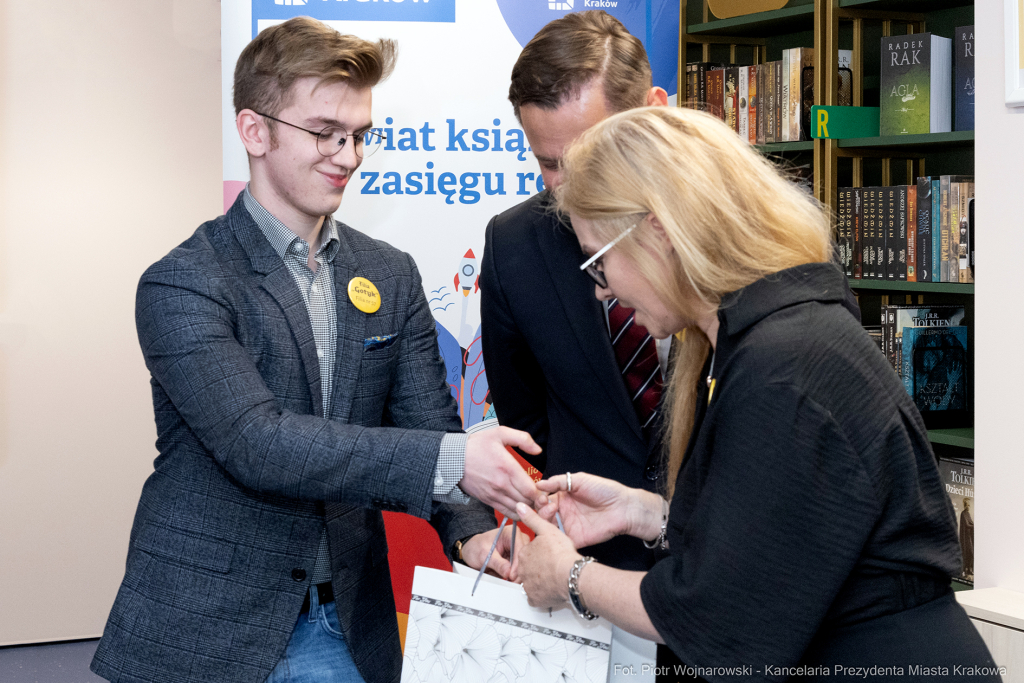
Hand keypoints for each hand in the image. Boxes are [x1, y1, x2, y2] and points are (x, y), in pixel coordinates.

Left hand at [459, 524, 527, 581]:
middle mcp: (517, 540)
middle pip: (525, 557)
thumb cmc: (476, 547)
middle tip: (511, 582)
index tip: (511, 576)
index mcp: (511, 532)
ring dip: (518, 575)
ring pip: (525, 565)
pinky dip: (516, 577)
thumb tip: (508, 572)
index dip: (517, 563)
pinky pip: (520, 570)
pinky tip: (510, 581)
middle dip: (519, 571)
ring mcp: (518, 551)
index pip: (520, 548)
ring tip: (509, 582)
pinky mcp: (516, 560)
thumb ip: (497, 563)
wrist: (471, 551)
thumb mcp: (484, 554)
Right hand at [460, 426, 543, 517]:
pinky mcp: (488, 500)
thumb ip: (523, 439)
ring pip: (518, 509)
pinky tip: (521, 506)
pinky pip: (507, 512)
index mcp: (508, 468)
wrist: (453, 459)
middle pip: (527, 502)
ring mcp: (494, 494)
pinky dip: (517, 512)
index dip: (541, 493)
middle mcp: (502, 484)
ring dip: (528, 508)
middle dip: (537, 501)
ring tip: (532, 501)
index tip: (544, 489)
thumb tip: (538, 450)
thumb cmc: (477, 445)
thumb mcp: (500, 433)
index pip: (531, 490)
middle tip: (542, 496)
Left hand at [515, 503, 580, 608]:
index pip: (528, 553)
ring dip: (540, 581)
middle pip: (528, 568)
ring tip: (553, 577)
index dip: (540, 554)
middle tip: (552, 566)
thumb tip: (520, 506)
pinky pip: (535, 597)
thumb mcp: (547, 530)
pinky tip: (551, 589)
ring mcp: (528, 585)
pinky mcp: (534, 599)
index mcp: (525, 553)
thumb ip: (532, 518)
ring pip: (532, 583)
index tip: (549, 555)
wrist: (570, 575)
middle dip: (538, 568)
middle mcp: (523, 570)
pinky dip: (542, 595)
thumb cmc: (561, 553)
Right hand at [536, 472, 656, 548]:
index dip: (538, 497)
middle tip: (548, 505)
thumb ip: (559, 481)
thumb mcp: (580, 480)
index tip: (540, 495)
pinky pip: (558, 541)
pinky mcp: (574, 539)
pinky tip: (553, 529)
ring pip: (547, 527)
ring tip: (552, 512)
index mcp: (563, 497)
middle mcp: (563, 512)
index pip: (543, 498)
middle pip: (542, 513)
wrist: (623, 508)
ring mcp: (567, 526)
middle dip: (540, 509)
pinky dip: (551, 537)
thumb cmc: (605, 490)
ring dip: (544, 520)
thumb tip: (539, 484)